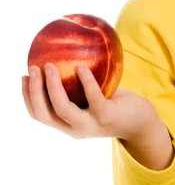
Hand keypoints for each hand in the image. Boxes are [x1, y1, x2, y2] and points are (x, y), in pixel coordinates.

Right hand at [22, 63, 159, 140]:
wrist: (142, 122)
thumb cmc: (116, 105)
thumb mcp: (94, 97)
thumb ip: (79, 86)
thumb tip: (66, 55)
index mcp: (68, 125)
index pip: (39, 115)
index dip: (27, 97)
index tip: (23, 76)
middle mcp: (75, 129)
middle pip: (44, 114)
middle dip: (33, 91)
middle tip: (33, 68)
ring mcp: (90, 124)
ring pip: (62, 108)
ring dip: (52, 86)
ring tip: (50, 65)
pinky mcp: (106, 116)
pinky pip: (92, 96)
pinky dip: (85, 80)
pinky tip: (81, 66)